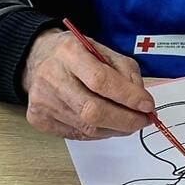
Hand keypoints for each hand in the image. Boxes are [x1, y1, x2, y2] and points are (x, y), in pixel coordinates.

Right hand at [21, 29, 153, 139]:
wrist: (37, 59)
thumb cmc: (76, 54)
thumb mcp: (103, 49)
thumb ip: (125, 71)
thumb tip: (141, 100)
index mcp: (69, 53)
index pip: (101, 80)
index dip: (128, 96)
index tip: (148, 105)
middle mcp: (52, 79)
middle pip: (92, 110)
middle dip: (125, 120)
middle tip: (145, 120)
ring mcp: (43, 102)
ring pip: (87, 128)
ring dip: (116, 128)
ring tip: (131, 122)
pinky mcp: (39, 120)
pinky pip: (78, 135)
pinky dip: (100, 132)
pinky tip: (110, 124)